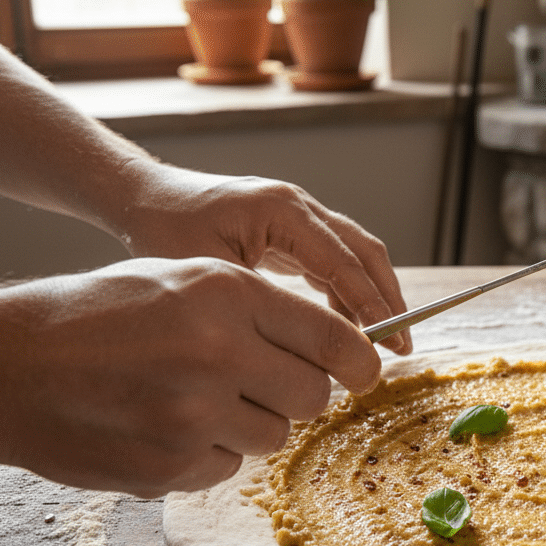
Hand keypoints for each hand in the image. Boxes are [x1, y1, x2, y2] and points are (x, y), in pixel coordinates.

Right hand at [0, 257, 380, 496]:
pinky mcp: (169, 467)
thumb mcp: (182, 280)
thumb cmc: (97, 314)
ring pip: (274, 436)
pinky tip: (161, 426)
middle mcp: (218, 352)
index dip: (360, 361)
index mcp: (227, 294)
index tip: (366, 372)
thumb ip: (262, 308)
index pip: (334, 339)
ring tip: (194, 399)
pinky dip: (205, 453)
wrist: (4, 365)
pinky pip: (226, 468)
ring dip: (249, 424)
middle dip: (298, 393)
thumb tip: (341, 348)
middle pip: (313, 396)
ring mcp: (193, 415)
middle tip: (260, 382)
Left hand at [113, 165, 410, 354]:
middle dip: (388, 299)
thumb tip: (304, 344)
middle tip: (403, 346)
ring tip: (387, 342)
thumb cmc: (162, 232)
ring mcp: (298, 216)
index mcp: (281, 210)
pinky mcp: (292, 231)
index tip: (391, 341)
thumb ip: (258, 302)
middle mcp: (298, 207)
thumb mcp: (207, 274)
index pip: (341, 261)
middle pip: (364, 252)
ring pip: (356, 256)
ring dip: (375, 297)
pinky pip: (334, 262)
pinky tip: (348, 330)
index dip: (371, 304)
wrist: (143, 199)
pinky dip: (348, 294)